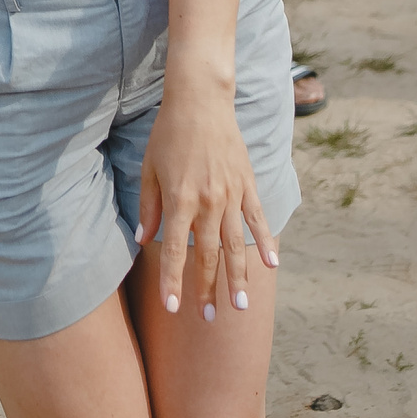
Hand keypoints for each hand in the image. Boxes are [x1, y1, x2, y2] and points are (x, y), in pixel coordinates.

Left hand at [137, 86, 276, 319]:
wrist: (200, 100)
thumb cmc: (168, 134)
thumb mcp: (150, 169)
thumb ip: (150, 207)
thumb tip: (144, 240)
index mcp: (180, 199)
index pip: (175, 250)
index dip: (173, 281)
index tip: (172, 308)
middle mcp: (208, 201)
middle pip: (208, 254)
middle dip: (207, 288)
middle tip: (209, 317)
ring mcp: (232, 194)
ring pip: (236, 244)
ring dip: (238, 277)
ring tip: (240, 305)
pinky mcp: (248, 184)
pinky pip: (258, 219)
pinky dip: (266, 243)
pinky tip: (272, 265)